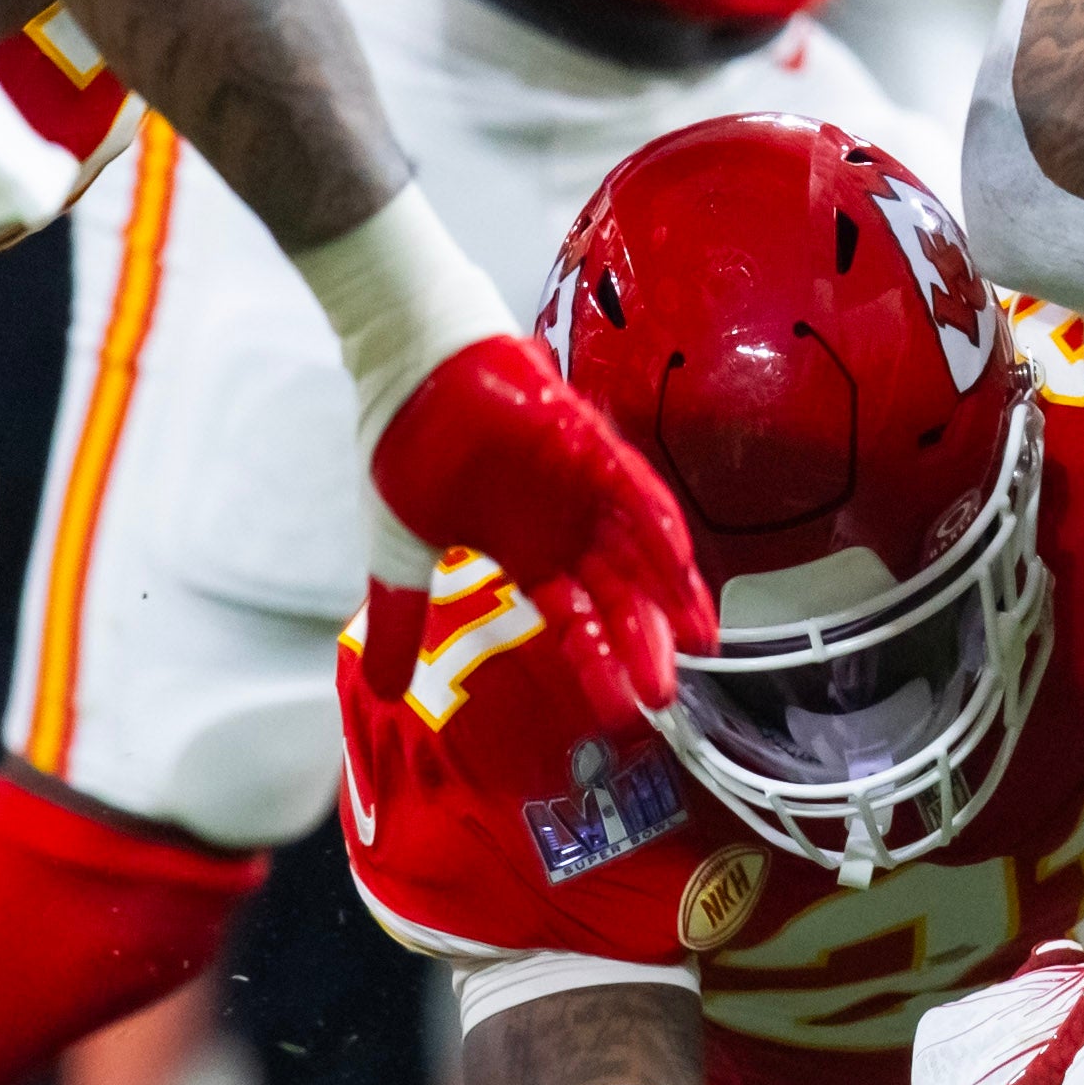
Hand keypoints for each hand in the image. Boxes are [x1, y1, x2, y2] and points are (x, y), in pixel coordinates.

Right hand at [359, 339, 713, 726]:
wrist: (408, 372)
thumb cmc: (408, 448)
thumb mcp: (399, 553)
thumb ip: (400, 621)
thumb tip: (384, 691)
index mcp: (528, 556)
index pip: (575, 624)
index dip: (598, 666)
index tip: (620, 712)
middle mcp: (566, 530)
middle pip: (619, 598)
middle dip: (644, 644)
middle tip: (666, 694)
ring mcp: (583, 489)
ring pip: (640, 550)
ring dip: (669, 591)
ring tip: (699, 637)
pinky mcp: (588, 446)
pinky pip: (632, 487)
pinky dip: (654, 522)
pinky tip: (676, 559)